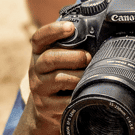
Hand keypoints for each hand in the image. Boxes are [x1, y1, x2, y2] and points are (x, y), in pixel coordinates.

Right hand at [25, 19, 91, 134]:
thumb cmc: (62, 75)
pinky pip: (64, 101)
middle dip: (74, 57)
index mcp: (39, 53)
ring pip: (59, 79)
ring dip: (79, 77)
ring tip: (89, 76)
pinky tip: (85, 93)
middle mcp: (35, 69)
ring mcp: (38, 88)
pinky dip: (77, 96)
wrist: (48, 107)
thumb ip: (73, 46)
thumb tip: (99, 35)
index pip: (39, 37)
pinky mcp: (45, 106)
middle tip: (88, 58)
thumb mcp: (62, 59)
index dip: (53, 30)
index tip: (71, 27)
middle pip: (50, 58)